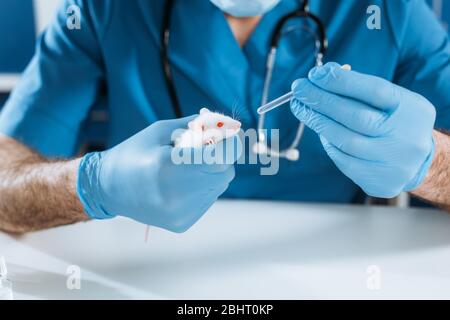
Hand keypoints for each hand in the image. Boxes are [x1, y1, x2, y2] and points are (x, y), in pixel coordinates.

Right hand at [77, 116, 237, 231]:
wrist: (108, 188)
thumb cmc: (133, 154)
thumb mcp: (162, 130)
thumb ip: (197, 126)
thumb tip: (227, 123)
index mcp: (170, 166)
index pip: (222, 156)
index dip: (231, 142)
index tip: (228, 133)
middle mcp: (178, 194)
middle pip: (225, 172)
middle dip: (221, 156)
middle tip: (206, 147)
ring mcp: (181, 213)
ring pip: (219, 186)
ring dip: (212, 172)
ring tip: (187, 166)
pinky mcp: (182, 223)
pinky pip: (207, 199)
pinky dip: (203, 187)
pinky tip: (182, 182)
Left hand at [290, 62, 435, 197]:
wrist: (420, 162)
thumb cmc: (395, 122)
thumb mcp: (389, 100)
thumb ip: (359, 88)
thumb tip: (321, 75)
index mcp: (411, 109)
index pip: (374, 91)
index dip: (341, 81)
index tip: (315, 74)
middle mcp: (405, 137)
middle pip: (356, 117)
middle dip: (321, 100)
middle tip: (299, 89)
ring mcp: (393, 162)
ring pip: (345, 141)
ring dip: (317, 121)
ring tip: (300, 107)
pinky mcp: (379, 181)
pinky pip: (343, 160)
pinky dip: (328, 143)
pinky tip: (319, 130)